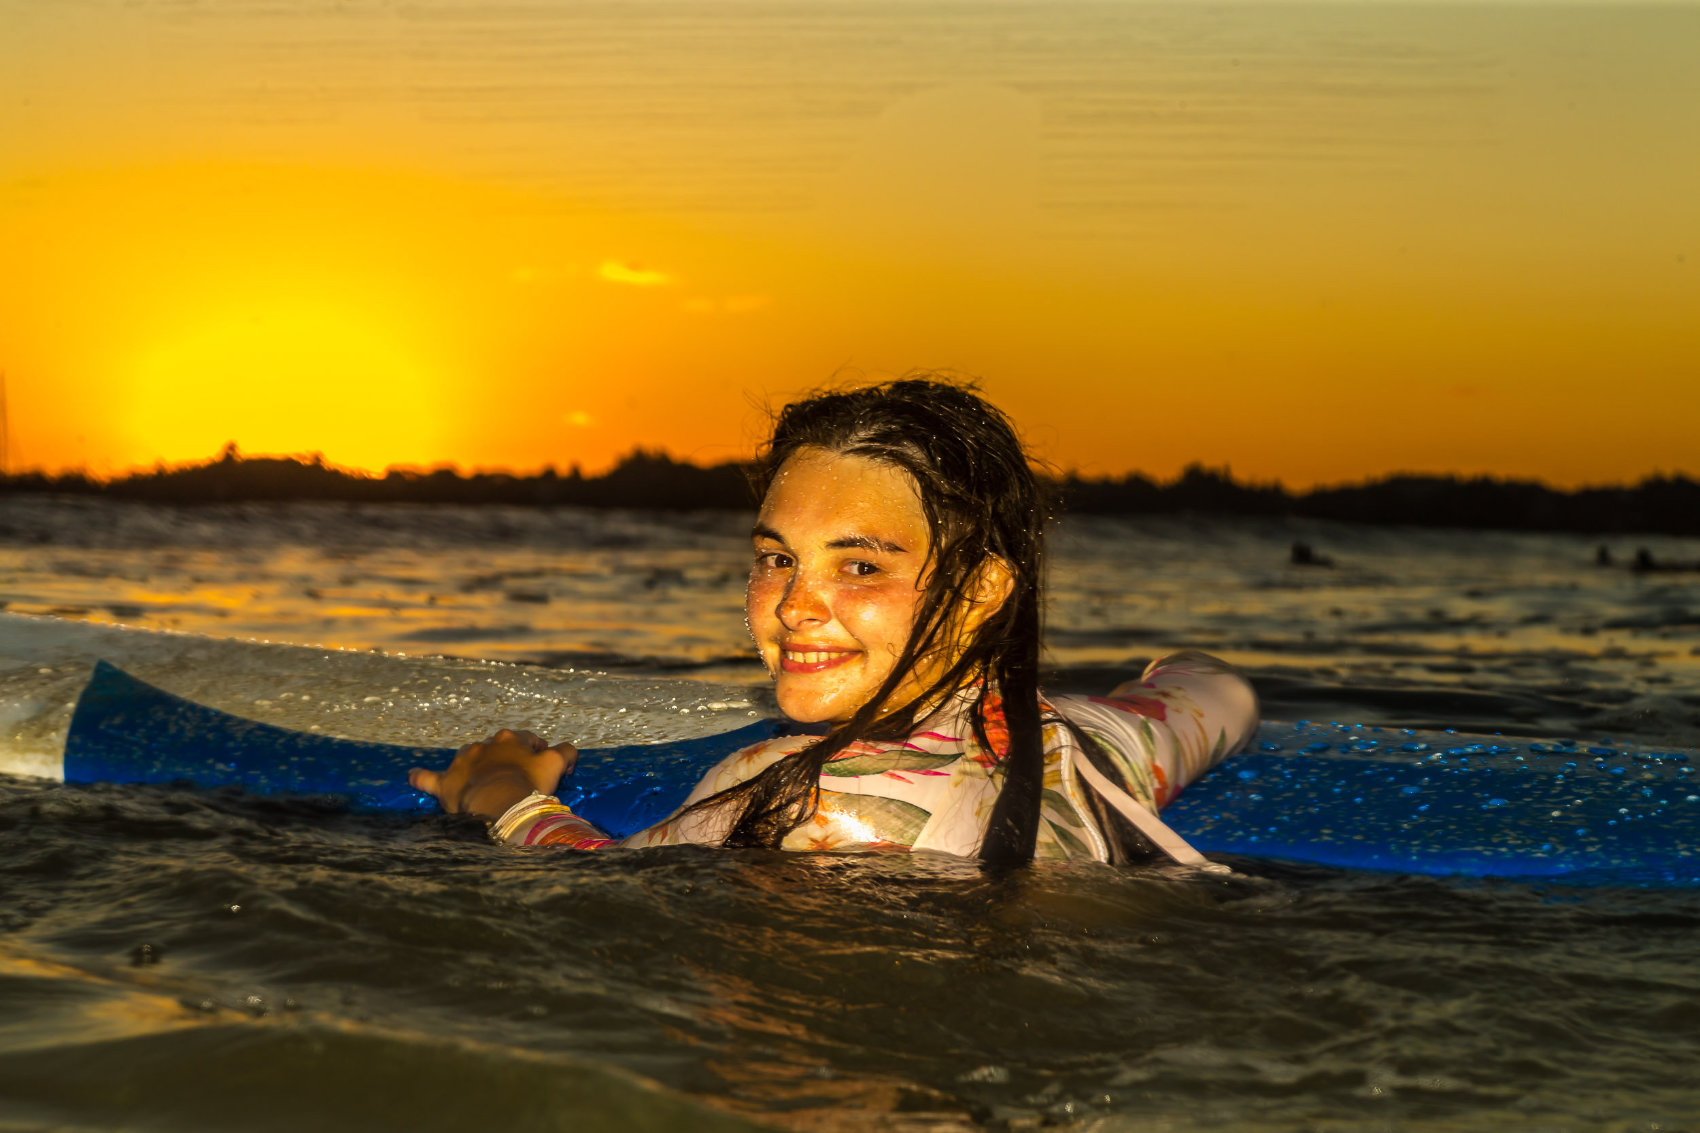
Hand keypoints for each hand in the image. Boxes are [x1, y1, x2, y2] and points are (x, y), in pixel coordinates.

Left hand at [409, 729, 578, 820]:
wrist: (499, 804)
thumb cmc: (529, 784)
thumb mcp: (557, 764)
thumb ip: (565, 753)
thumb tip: (567, 753)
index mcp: (511, 738)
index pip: (528, 741)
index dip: (537, 755)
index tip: (543, 772)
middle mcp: (485, 744)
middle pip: (498, 748)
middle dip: (506, 760)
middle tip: (516, 782)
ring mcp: (462, 762)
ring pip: (468, 758)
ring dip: (474, 767)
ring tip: (482, 784)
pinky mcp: (445, 783)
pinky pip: (427, 778)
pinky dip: (421, 778)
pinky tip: (413, 776)